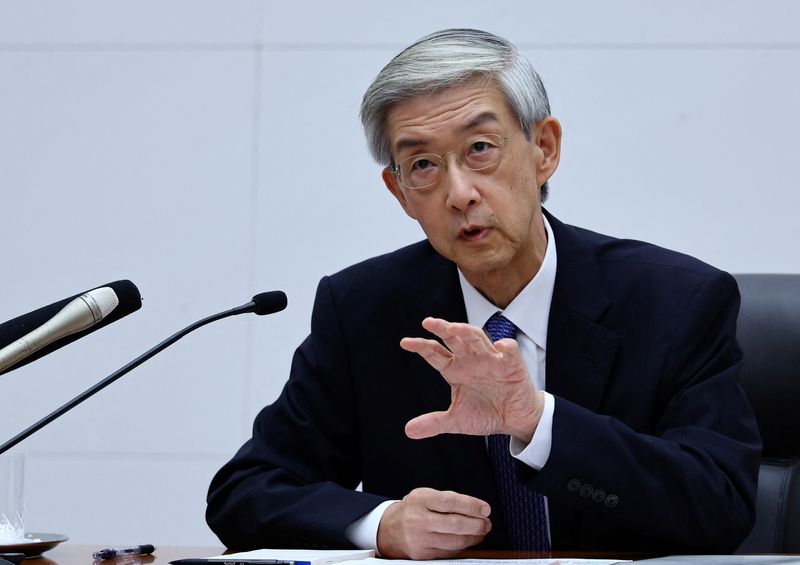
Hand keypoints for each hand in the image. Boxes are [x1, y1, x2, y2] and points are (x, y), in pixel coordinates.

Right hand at [376, 487, 490, 558]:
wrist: (390, 529)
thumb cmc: (413, 510)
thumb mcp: (425, 496)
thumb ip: (448, 500)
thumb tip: (477, 509)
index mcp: (419, 500)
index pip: (450, 502)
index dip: (471, 505)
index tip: (485, 509)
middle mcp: (417, 520)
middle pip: (455, 524)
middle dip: (477, 524)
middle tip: (486, 523)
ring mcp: (419, 539)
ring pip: (454, 541)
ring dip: (473, 537)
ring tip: (480, 531)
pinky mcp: (422, 555)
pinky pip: (449, 552)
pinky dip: (462, 546)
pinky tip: (466, 540)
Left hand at [401, 317, 543, 442]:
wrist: (514, 420)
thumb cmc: (486, 413)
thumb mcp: (456, 420)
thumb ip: (433, 423)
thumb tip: (408, 431)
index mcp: (455, 370)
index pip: (434, 353)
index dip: (420, 346)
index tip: (405, 343)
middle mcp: (470, 360)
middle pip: (454, 338)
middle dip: (442, 329)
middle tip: (428, 322)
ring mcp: (491, 360)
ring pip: (478, 339)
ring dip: (467, 332)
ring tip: (455, 328)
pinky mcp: (513, 366)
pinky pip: (510, 352)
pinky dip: (507, 348)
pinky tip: (501, 346)